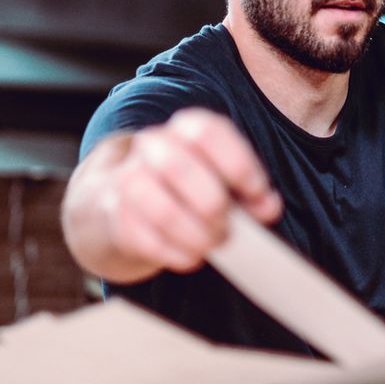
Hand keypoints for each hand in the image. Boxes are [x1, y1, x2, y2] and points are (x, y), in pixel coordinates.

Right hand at [72, 108, 280, 278]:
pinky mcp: (117, 216)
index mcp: (185, 128)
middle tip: (228, 227)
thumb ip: (252, 190)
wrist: (130, 197)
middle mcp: (152, 145)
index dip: (239, 166)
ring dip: (196, 236)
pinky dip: (178, 255)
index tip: (258, 195)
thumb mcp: (225, 177)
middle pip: (180, 168)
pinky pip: (148, 241)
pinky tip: (192, 255)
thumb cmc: (191, 186)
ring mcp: (128, 179)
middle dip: (213, 205)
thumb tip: (268, 206)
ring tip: (212, 243)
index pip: (208, 133)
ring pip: (163, 210)